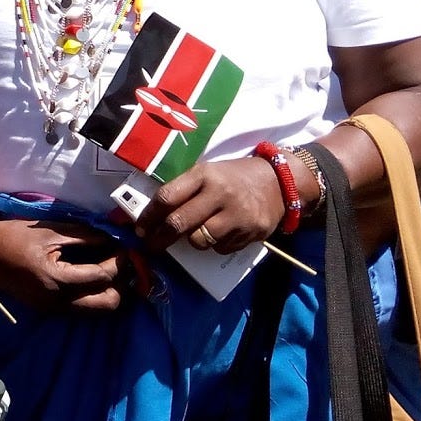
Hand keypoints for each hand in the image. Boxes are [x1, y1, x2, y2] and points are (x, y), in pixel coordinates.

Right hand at [0, 219, 125, 311]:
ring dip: (109, 290)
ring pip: (97, 310)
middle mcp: (57, 300)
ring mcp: (53, 308)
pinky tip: (91, 276)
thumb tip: (113, 239)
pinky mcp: (49, 309)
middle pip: (108, 303)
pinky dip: (93, 294)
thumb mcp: (51, 231)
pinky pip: (82, 307)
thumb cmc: (15, 236)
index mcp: (56, 278)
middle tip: (120, 263)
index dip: (119, 261)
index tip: (125, 248)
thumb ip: (84, 236)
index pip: (101, 276)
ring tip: (108, 269)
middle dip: (120, 283)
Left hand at [133, 157, 283, 254]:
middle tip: (152, 245)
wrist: (279, 182)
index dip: (149, 216)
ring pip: (200, 241)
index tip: (141, 228)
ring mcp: (238, 215)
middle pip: (179, 223)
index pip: (167, 197)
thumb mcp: (207, 172)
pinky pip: (222, 248)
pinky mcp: (252, 232)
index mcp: (204, 175)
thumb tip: (153, 216)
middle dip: (160, 238)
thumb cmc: (233, 177)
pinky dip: (215, 245)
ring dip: (191, 241)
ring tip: (194, 234)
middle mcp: (220, 194)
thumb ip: (184, 190)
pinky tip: (221, 233)